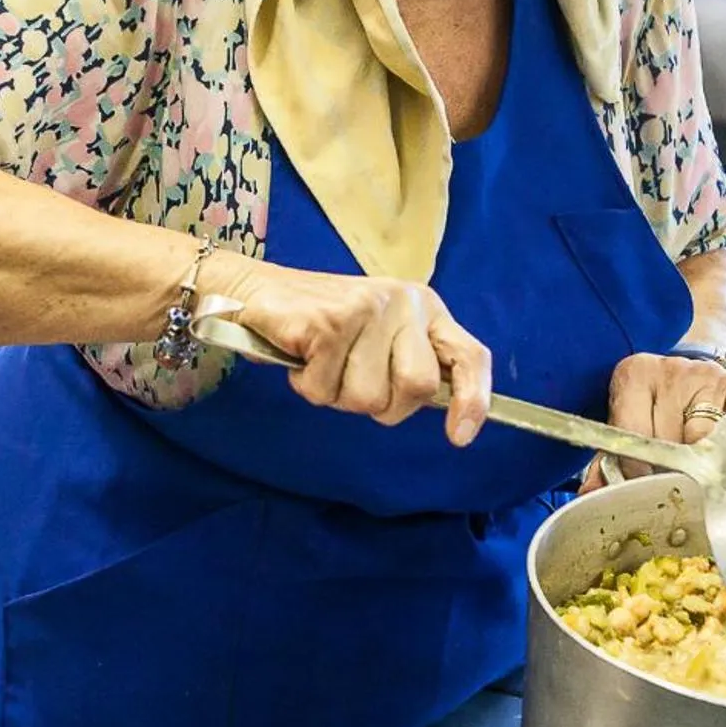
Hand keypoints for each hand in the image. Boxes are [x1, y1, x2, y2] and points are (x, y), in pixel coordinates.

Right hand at [206, 257, 492, 443]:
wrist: (253, 289)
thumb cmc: (320, 322)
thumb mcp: (379, 335)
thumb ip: (409, 362)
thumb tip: (446, 414)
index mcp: (424, 308)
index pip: (469, 355)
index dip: (472, 400)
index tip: (458, 437)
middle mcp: (403, 303)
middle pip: (416, 389)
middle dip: (381, 403)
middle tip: (350, 381)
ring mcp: (366, 309)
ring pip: (366, 398)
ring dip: (335, 394)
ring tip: (320, 362)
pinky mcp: (329, 321)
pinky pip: (324, 388)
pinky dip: (306, 385)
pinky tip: (299, 355)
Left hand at [580, 353, 725, 491]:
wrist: (690, 378)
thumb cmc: (652, 410)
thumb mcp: (624, 426)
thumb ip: (606, 464)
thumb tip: (588, 498)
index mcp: (635, 375)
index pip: (635, 434)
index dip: (638, 470)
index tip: (643, 489)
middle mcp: (673, 370)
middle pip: (673, 440)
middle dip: (672, 471)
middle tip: (673, 485)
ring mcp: (710, 375)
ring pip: (707, 440)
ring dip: (704, 463)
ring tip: (699, 471)